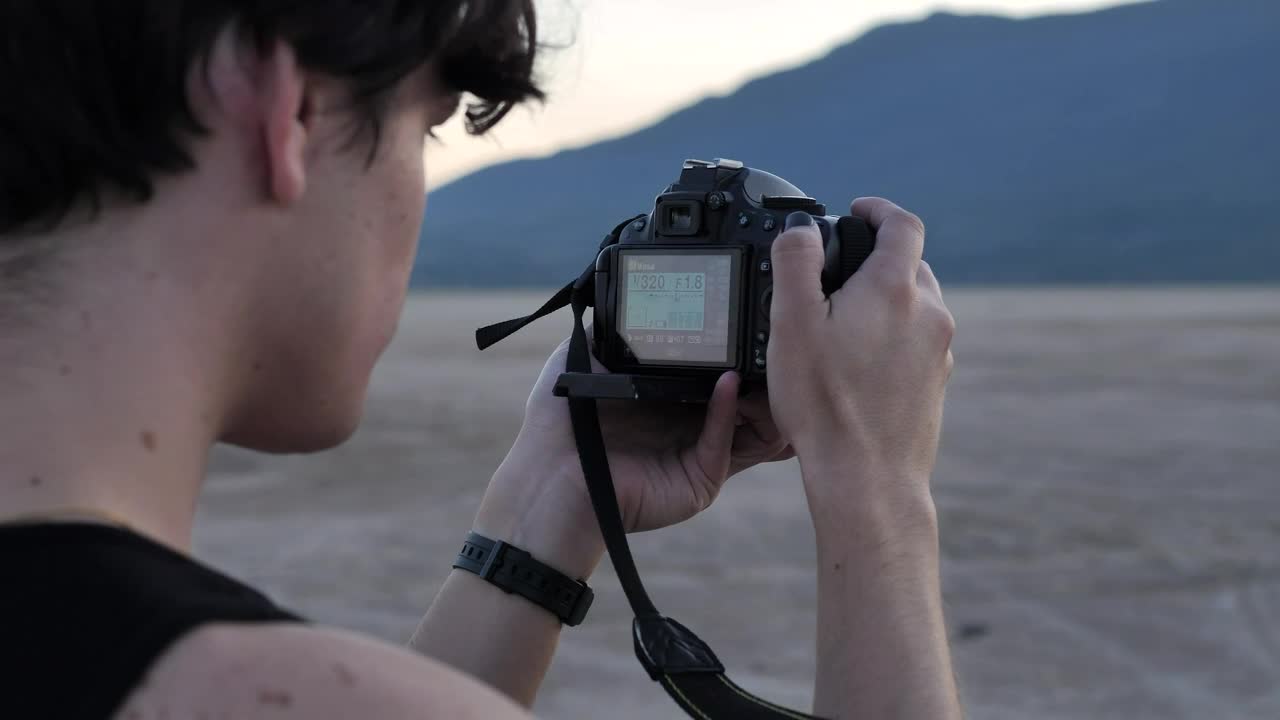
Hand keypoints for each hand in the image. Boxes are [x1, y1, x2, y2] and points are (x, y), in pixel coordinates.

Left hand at [474, 338, 793, 576]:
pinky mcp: (700, 480)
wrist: (550, 472)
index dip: (741, 354)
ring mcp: (699, 454)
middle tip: (771, 345)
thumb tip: (640, 292)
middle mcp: (690, 425)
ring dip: (761, 396)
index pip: (722, 374)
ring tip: (759, 364)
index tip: (749, 323)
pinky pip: (725, 443)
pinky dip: (730, 411)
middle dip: (767, 376)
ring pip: (755, 428)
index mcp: (671, 397)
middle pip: (752, 402)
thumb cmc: (561, 420)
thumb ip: (621, 328)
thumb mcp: (588, 357)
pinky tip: (726, 382)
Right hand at [767, 199, 954, 527]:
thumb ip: (796, 261)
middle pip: (910, 265)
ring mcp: (938, 351)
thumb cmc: (826, 404)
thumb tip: (803, 229)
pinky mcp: (936, 383)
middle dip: (876, 260)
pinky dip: (893, 338)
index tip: (857, 211)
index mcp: (895, 288)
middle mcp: (929, 314)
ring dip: (886, 301)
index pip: (902, 224)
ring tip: (844, 323)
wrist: (866, 477)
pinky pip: (917, 343)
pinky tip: (859, 365)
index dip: (878, 209)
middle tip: (838, 273)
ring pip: (916, 305)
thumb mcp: (792, 322)